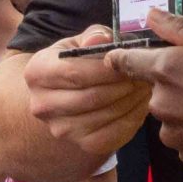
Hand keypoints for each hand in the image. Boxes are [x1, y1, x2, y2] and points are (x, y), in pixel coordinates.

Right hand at [24, 28, 152, 159]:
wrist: (66, 95)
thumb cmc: (76, 62)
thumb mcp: (80, 43)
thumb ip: (93, 37)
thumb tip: (102, 40)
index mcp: (37, 73)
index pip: (75, 73)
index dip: (107, 69)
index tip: (130, 61)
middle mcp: (42, 105)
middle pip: (92, 97)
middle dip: (123, 85)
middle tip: (143, 74)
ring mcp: (61, 129)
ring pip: (105, 116)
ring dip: (132, 101)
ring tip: (146, 85)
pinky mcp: (82, 144)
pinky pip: (114, 135)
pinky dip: (133, 119)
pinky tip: (140, 104)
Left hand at [102, 8, 182, 170]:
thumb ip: (179, 27)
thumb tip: (148, 14)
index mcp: (164, 70)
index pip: (124, 61)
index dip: (123, 57)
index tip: (126, 57)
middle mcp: (159, 104)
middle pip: (155, 88)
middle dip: (174, 83)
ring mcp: (171, 133)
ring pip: (170, 114)